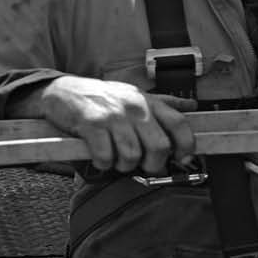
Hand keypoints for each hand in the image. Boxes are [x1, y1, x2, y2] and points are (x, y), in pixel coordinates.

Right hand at [34, 76, 198, 175]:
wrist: (65, 91)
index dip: (186, 145)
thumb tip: (192, 106)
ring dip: (124, 166)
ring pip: (132, 155)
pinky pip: (106, 156)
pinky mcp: (92, 125)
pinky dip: (104, 163)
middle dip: (153, 164)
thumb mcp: (136, 95)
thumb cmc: (104, 97)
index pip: (179, 123)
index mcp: (148, 101)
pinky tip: (100, 157)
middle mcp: (135, 107)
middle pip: (159, 146)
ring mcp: (114, 115)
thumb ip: (164, 103)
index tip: (183, 159)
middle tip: (143, 166)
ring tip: (117, 160)